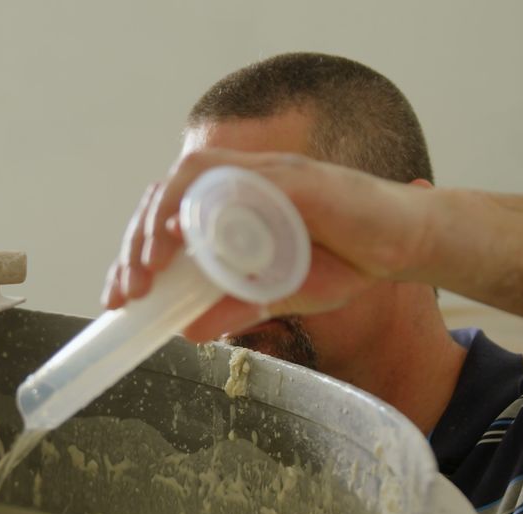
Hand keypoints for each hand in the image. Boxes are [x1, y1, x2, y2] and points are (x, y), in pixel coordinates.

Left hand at [101, 149, 439, 341]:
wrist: (404, 243)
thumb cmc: (347, 259)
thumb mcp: (280, 294)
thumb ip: (236, 306)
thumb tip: (187, 330)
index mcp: (230, 206)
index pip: (165, 220)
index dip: (133, 255)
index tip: (118, 296)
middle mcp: (239, 183)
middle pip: (165, 197)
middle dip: (135, 245)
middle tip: (126, 293)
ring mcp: (263, 174)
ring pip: (187, 181)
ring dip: (157, 224)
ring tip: (145, 270)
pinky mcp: (290, 178)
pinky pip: (236, 179)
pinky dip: (203, 201)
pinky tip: (182, 233)